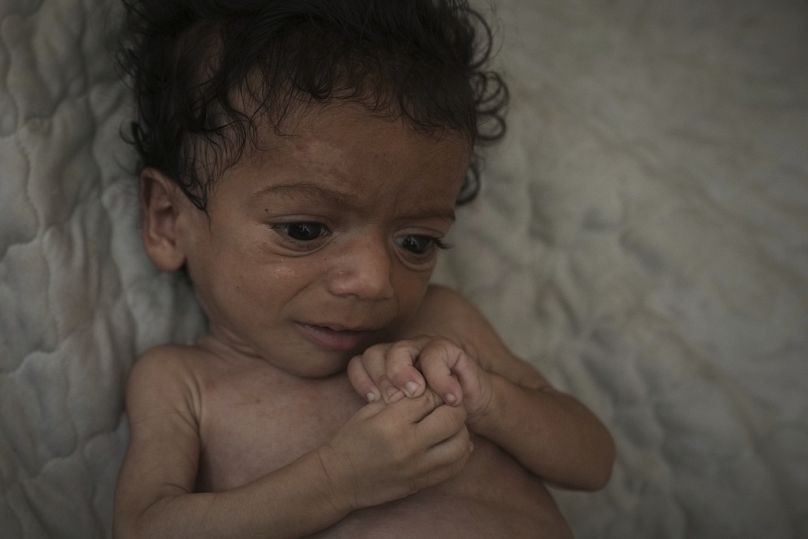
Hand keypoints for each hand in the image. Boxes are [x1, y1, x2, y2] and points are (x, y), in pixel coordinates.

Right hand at [317, 389, 472, 510]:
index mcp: (392, 422)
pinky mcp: (423, 483)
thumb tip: (430, 386)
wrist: (339, 479)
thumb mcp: (370, 410)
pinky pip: (456, 466)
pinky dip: (460, 451)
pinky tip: (451, 442)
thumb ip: (400, 397)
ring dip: (460, 429)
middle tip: (446, 403)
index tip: (433, 388)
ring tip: (449, 423)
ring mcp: (419, 467)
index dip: (435, 388)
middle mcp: (409, 445)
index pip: (430, 396)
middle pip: (453, 418)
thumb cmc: (352, 440)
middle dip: (453, 406)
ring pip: (461, 443)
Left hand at [347, 337, 493, 422]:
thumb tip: (364, 422)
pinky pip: (435, 355)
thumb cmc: (432, 416)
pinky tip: (446, 397)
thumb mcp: (404, 419)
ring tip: (414, 394)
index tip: (371, 402)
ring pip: (400, 349)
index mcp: (382, 369)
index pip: (358, 364)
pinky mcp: (446, 349)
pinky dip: (439, 377)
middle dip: (380, 377)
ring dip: (403, 372)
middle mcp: (399, 355)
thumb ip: (386, 413)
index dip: (361, 381)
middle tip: (391, 400)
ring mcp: (421, 348)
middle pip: (374, 353)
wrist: (471, 407)